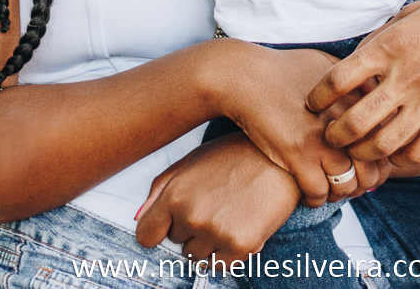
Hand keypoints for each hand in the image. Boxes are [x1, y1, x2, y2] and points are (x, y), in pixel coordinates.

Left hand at [135, 132, 299, 261]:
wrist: (281, 158)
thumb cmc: (236, 155)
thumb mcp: (193, 160)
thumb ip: (160, 188)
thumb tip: (138, 216)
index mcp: (175, 193)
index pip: (146, 234)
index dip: (159, 229)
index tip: (170, 223)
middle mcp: (191, 215)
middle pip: (176, 243)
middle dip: (190, 227)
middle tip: (214, 202)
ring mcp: (215, 233)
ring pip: (197, 256)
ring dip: (209, 240)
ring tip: (228, 211)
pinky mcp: (239, 247)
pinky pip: (220, 265)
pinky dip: (227, 251)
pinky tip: (240, 223)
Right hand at [218, 41, 382, 203]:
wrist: (245, 76)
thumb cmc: (284, 70)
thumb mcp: (327, 64)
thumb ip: (352, 81)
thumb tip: (373, 97)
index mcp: (356, 96)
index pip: (385, 140)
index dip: (377, 160)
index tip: (362, 165)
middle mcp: (345, 117)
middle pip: (373, 168)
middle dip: (363, 183)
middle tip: (348, 184)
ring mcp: (322, 137)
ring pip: (349, 186)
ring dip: (340, 195)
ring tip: (329, 190)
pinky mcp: (299, 154)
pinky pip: (319, 193)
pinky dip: (316, 199)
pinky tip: (308, 192)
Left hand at [306, 0, 419, 163]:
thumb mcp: (414, 11)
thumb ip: (384, 35)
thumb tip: (358, 55)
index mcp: (392, 45)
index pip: (340, 79)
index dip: (319, 96)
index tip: (313, 102)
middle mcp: (407, 77)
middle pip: (355, 122)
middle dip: (334, 134)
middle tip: (328, 134)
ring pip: (383, 145)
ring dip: (363, 151)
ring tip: (356, 148)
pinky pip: (417, 151)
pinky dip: (399, 156)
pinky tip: (393, 149)